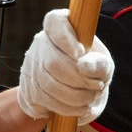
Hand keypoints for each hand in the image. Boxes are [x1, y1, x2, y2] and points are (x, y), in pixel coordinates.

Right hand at [17, 9, 113, 123]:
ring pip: (48, 84)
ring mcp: (32, 66)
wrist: (75, 93)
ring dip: (75, 96)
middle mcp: (41, 43)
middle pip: (53, 62)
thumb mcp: (102, 64)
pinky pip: (46, 100)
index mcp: (60, 26)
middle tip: (97, 86)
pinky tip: (81, 108)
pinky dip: (67, 107)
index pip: (55, 23)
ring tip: (91, 98)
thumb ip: (99, 63)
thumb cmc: (91, 71)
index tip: (81, 53)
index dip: (66, 39)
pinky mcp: (29, 89)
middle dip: (78, 78)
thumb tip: (84, 65)